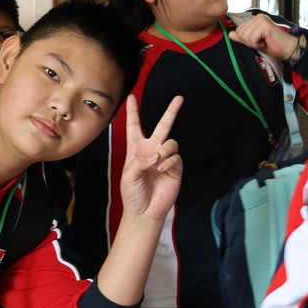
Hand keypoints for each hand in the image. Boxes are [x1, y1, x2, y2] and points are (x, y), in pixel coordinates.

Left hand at [120, 94, 183, 220]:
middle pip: (163, 126)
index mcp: (136, 149)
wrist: (145, 211)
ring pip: (171, 143)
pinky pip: (176, 156)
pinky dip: (169, 161)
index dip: (133, 112)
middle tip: (179, 98)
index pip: (135, 126)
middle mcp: (152, 150)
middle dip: (171, 111)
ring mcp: (164, 158)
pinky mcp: (175, 168)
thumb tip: (155, 154)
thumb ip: (139, 162)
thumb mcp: (128, 176)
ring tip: (158, 163)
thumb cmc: (132, 193)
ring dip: (164, 151)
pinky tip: (162, 170)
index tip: (132, 97)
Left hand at [228, 13, 298, 61]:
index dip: (247, 40)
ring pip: (245, 36)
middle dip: (249, 41)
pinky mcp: (264, 25)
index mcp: (254, 19)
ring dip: (254, 43)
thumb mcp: (253, 42)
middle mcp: (257, 17)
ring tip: (264, 41)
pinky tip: (266, 41)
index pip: (239, 30)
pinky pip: (251, 37)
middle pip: (241, 33)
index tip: (258, 41)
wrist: (286, 49)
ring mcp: (261, 20)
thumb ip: (242, 37)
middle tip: (261, 41)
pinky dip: (257, 43)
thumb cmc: (272, 45)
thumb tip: (230, 34)